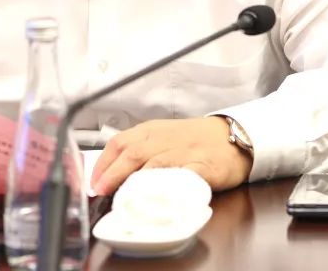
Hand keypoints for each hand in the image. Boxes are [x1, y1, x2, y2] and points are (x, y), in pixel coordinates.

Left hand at [89, 116, 252, 195]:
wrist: (234, 135)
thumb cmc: (195, 139)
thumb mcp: (163, 136)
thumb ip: (140, 150)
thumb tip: (111, 174)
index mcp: (152, 130)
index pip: (120, 142)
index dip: (103, 163)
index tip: (93, 183)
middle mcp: (166, 139)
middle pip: (134, 152)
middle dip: (114, 173)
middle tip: (102, 192)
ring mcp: (186, 152)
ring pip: (156, 163)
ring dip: (136, 181)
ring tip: (123, 197)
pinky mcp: (205, 166)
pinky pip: (187, 175)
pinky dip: (173, 185)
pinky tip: (161, 196)